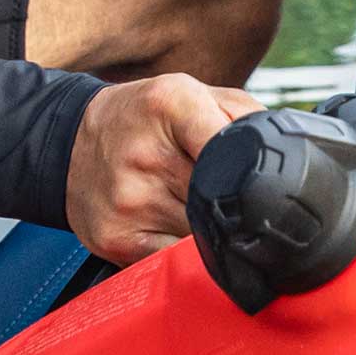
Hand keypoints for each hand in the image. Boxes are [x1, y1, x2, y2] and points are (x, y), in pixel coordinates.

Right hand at [67, 74, 260, 262]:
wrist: (67, 143)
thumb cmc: (140, 120)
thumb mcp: (189, 93)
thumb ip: (243, 114)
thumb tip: (289, 151)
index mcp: (170, 107)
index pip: (232, 146)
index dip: (254, 173)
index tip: (263, 187)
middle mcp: (146, 155)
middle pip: (221, 198)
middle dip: (233, 203)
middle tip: (225, 195)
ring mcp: (129, 200)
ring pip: (203, 235)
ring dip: (210, 230)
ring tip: (195, 208)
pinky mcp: (117, 239)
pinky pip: (173, 261)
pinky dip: (185, 256)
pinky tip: (175, 233)